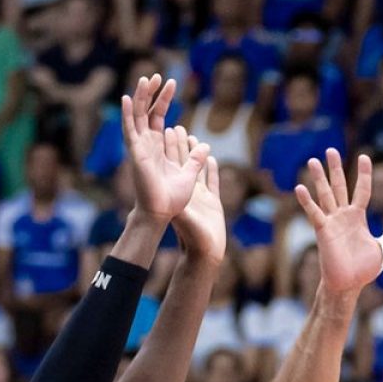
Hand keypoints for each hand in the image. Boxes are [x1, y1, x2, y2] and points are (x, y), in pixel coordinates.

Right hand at [124, 73, 210, 222]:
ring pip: (137, 116)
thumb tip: (206, 146)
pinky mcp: (136, 154)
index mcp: (158, 147)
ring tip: (145, 79)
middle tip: (157, 74)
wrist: (161, 213)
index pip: (159, 116)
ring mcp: (140, 148)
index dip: (164, 99)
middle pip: (146, 111)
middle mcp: (146, 144)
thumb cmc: (172, 199)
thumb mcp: (189, 174)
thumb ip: (195, 159)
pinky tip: (128, 98)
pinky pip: (130, 131)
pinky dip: (128, 115)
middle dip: (151, 92)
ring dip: (141, 98)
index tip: (173, 82)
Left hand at [172, 135, 226, 265]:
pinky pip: (212, 182)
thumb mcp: (185, 219)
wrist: (205, 255)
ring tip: (194, 138)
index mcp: (180, 192)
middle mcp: (188, 192)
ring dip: (196, 154)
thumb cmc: (193, 239)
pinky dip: (212, 170)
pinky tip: (212, 158)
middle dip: (181, 145)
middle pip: (183, 163)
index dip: (172, 146)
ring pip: (197, 170)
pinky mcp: (213, 203)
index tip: (169, 128)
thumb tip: (169, 192)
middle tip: (178, 127)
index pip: (174, 164)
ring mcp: (201, 197)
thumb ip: (180, 207)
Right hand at [294, 150, 382, 297]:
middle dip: (335, 169)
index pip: (362, 190)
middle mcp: (343, 216)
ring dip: (319, 178)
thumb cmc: (363, 269)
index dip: (364, 174)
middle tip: (331, 150)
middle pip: (339, 187)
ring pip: (325, 195)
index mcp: (357, 217)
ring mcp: (332, 222)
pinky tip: (299, 188)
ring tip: (313, 160)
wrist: (349, 285)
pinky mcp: (323, 231)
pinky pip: (314, 213)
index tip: (364, 156)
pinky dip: (306, 201)